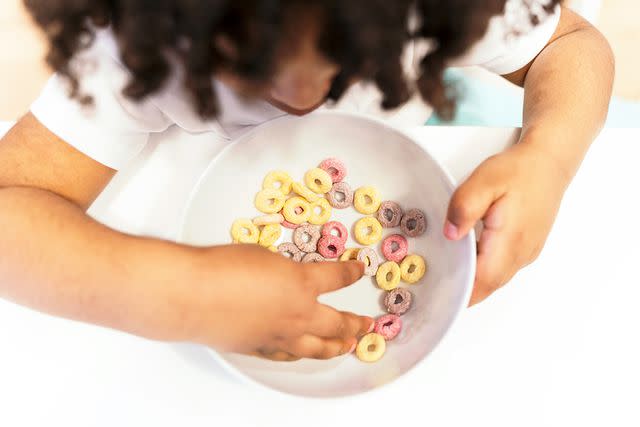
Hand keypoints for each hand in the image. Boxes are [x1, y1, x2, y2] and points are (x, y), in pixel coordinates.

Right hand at [175, 244, 373, 360]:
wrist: (194, 295)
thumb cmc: (224, 267)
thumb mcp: (262, 256)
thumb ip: (282, 269)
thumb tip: (283, 277)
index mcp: (303, 284)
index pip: (338, 278)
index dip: (351, 272)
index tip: (358, 269)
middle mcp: (298, 314)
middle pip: (338, 324)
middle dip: (356, 323)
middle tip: (367, 324)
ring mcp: (280, 336)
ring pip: (318, 348)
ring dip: (336, 347)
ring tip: (347, 347)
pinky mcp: (259, 348)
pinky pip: (287, 355)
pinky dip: (300, 354)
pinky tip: (302, 354)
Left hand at [443, 143, 568, 305]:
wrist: (549, 163)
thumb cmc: (519, 171)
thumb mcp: (485, 180)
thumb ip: (465, 207)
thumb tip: (451, 234)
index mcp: (510, 241)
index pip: (483, 281)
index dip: (461, 293)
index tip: (440, 297)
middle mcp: (521, 254)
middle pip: (488, 286)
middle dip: (463, 292)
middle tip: (435, 287)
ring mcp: (526, 254)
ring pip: (496, 280)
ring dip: (473, 281)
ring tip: (447, 273)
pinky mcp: (527, 249)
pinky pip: (502, 269)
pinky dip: (484, 270)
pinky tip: (468, 256)